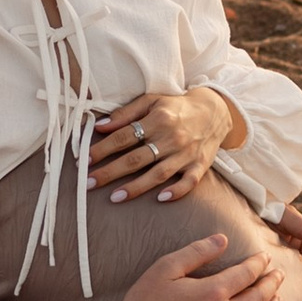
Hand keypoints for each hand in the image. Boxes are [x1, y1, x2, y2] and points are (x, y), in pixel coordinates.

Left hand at [87, 85, 237, 203]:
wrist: (215, 110)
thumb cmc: (177, 107)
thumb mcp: (152, 101)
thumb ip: (125, 113)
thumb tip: (100, 127)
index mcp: (159, 119)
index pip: (125, 136)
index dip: (104, 148)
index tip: (85, 159)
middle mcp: (172, 137)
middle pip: (137, 158)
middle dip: (111, 171)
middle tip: (89, 183)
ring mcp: (187, 153)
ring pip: (158, 173)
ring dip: (136, 187)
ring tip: (114, 197)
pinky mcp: (200, 165)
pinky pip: (189, 181)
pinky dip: (176, 191)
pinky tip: (160, 199)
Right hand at [104, 231, 281, 300]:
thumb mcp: (166, 268)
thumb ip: (197, 252)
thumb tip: (223, 239)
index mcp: (212, 292)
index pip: (247, 274)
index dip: (259, 264)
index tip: (265, 257)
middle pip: (259, 297)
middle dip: (272, 283)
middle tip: (279, 274)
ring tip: (278, 298)